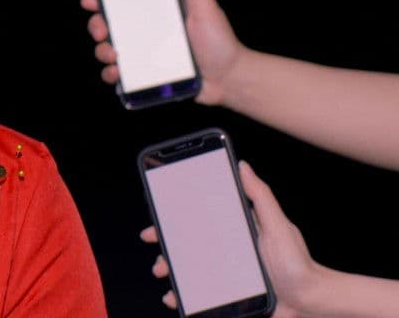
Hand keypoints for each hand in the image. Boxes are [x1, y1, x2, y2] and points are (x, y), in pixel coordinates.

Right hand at [80, 0, 242, 106]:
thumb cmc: (220, 41)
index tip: (91, 0)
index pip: (122, 2)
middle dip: (96, 26)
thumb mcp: (207, 8)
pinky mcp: (143, 77)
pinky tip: (117, 72)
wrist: (229, 77)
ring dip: (101, 51)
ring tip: (113, 55)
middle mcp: (144, 33)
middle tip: (102, 31)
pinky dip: (109, 74)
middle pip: (106, 25)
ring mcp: (141, 56)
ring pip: (106, 50)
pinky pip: (117, 76)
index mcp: (154, 14)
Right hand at [141, 162, 320, 316]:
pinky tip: (177, 298)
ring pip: (190, 269)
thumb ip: (261, 197)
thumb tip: (243, 166)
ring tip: (166, 276)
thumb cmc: (299, 265)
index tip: (158, 218)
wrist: (311, 302)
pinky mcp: (229, 294)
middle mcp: (229, 250)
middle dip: (167, 248)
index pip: (200, 219)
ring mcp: (227, 273)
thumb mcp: (278, 226)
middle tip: (158, 255)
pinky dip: (184, 296)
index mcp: (236, 230)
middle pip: (189, 244)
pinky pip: (201, 294)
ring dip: (172, 271)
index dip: (176, 218)